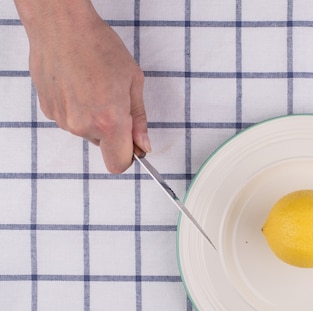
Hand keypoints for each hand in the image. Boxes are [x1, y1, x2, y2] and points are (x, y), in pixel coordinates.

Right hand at [15, 0, 149, 172]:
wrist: (61, 25)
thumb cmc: (99, 46)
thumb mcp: (133, 81)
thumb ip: (139, 118)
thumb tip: (143, 144)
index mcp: (109, 121)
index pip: (118, 163)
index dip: (128, 155)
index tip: (133, 143)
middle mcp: (83, 125)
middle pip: (104, 145)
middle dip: (113, 130)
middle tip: (114, 99)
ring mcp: (63, 119)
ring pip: (87, 131)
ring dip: (94, 117)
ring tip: (94, 86)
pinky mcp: (49, 110)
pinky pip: (71, 119)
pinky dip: (78, 108)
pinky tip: (78, 85)